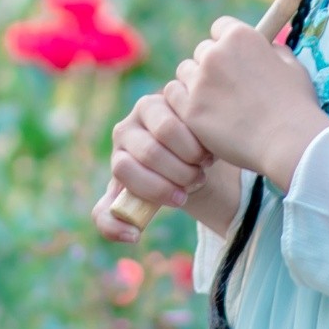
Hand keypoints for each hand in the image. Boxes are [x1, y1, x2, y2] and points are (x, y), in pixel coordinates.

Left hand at [105, 88, 210, 223]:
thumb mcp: (141, 203)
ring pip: (167, 129)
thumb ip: (118, 221)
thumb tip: (131, 233)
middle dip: (179, 173)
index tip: (180, 199)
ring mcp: (151, 106)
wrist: (194, 166)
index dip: (154, 188)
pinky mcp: (175, 95)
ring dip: (191, 154)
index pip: (123, 168)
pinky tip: (211, 143)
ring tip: (203, 162)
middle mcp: (129, 126)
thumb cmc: (167, 186)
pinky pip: (185, 111)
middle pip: (149, 151)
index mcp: (119, 156)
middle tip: (196, 179)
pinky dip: (202, 134)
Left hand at [165, 14, 328, 187]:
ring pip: (185, 73)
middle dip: (212, 66)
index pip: (220, 28)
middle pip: (202, 51)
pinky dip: (184, 104)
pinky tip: (201, 115)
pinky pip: (173, 96)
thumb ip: (274, 51)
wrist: (288, 141)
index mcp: (240, 37)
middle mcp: (215, 54)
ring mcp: (200, 81)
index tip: (233, 60)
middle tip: (227, 89)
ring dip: (195, 84)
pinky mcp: (190, 109)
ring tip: (214, 104)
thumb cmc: (296, 105)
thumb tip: (268, 47)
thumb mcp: (293, 66)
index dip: (226, 44)